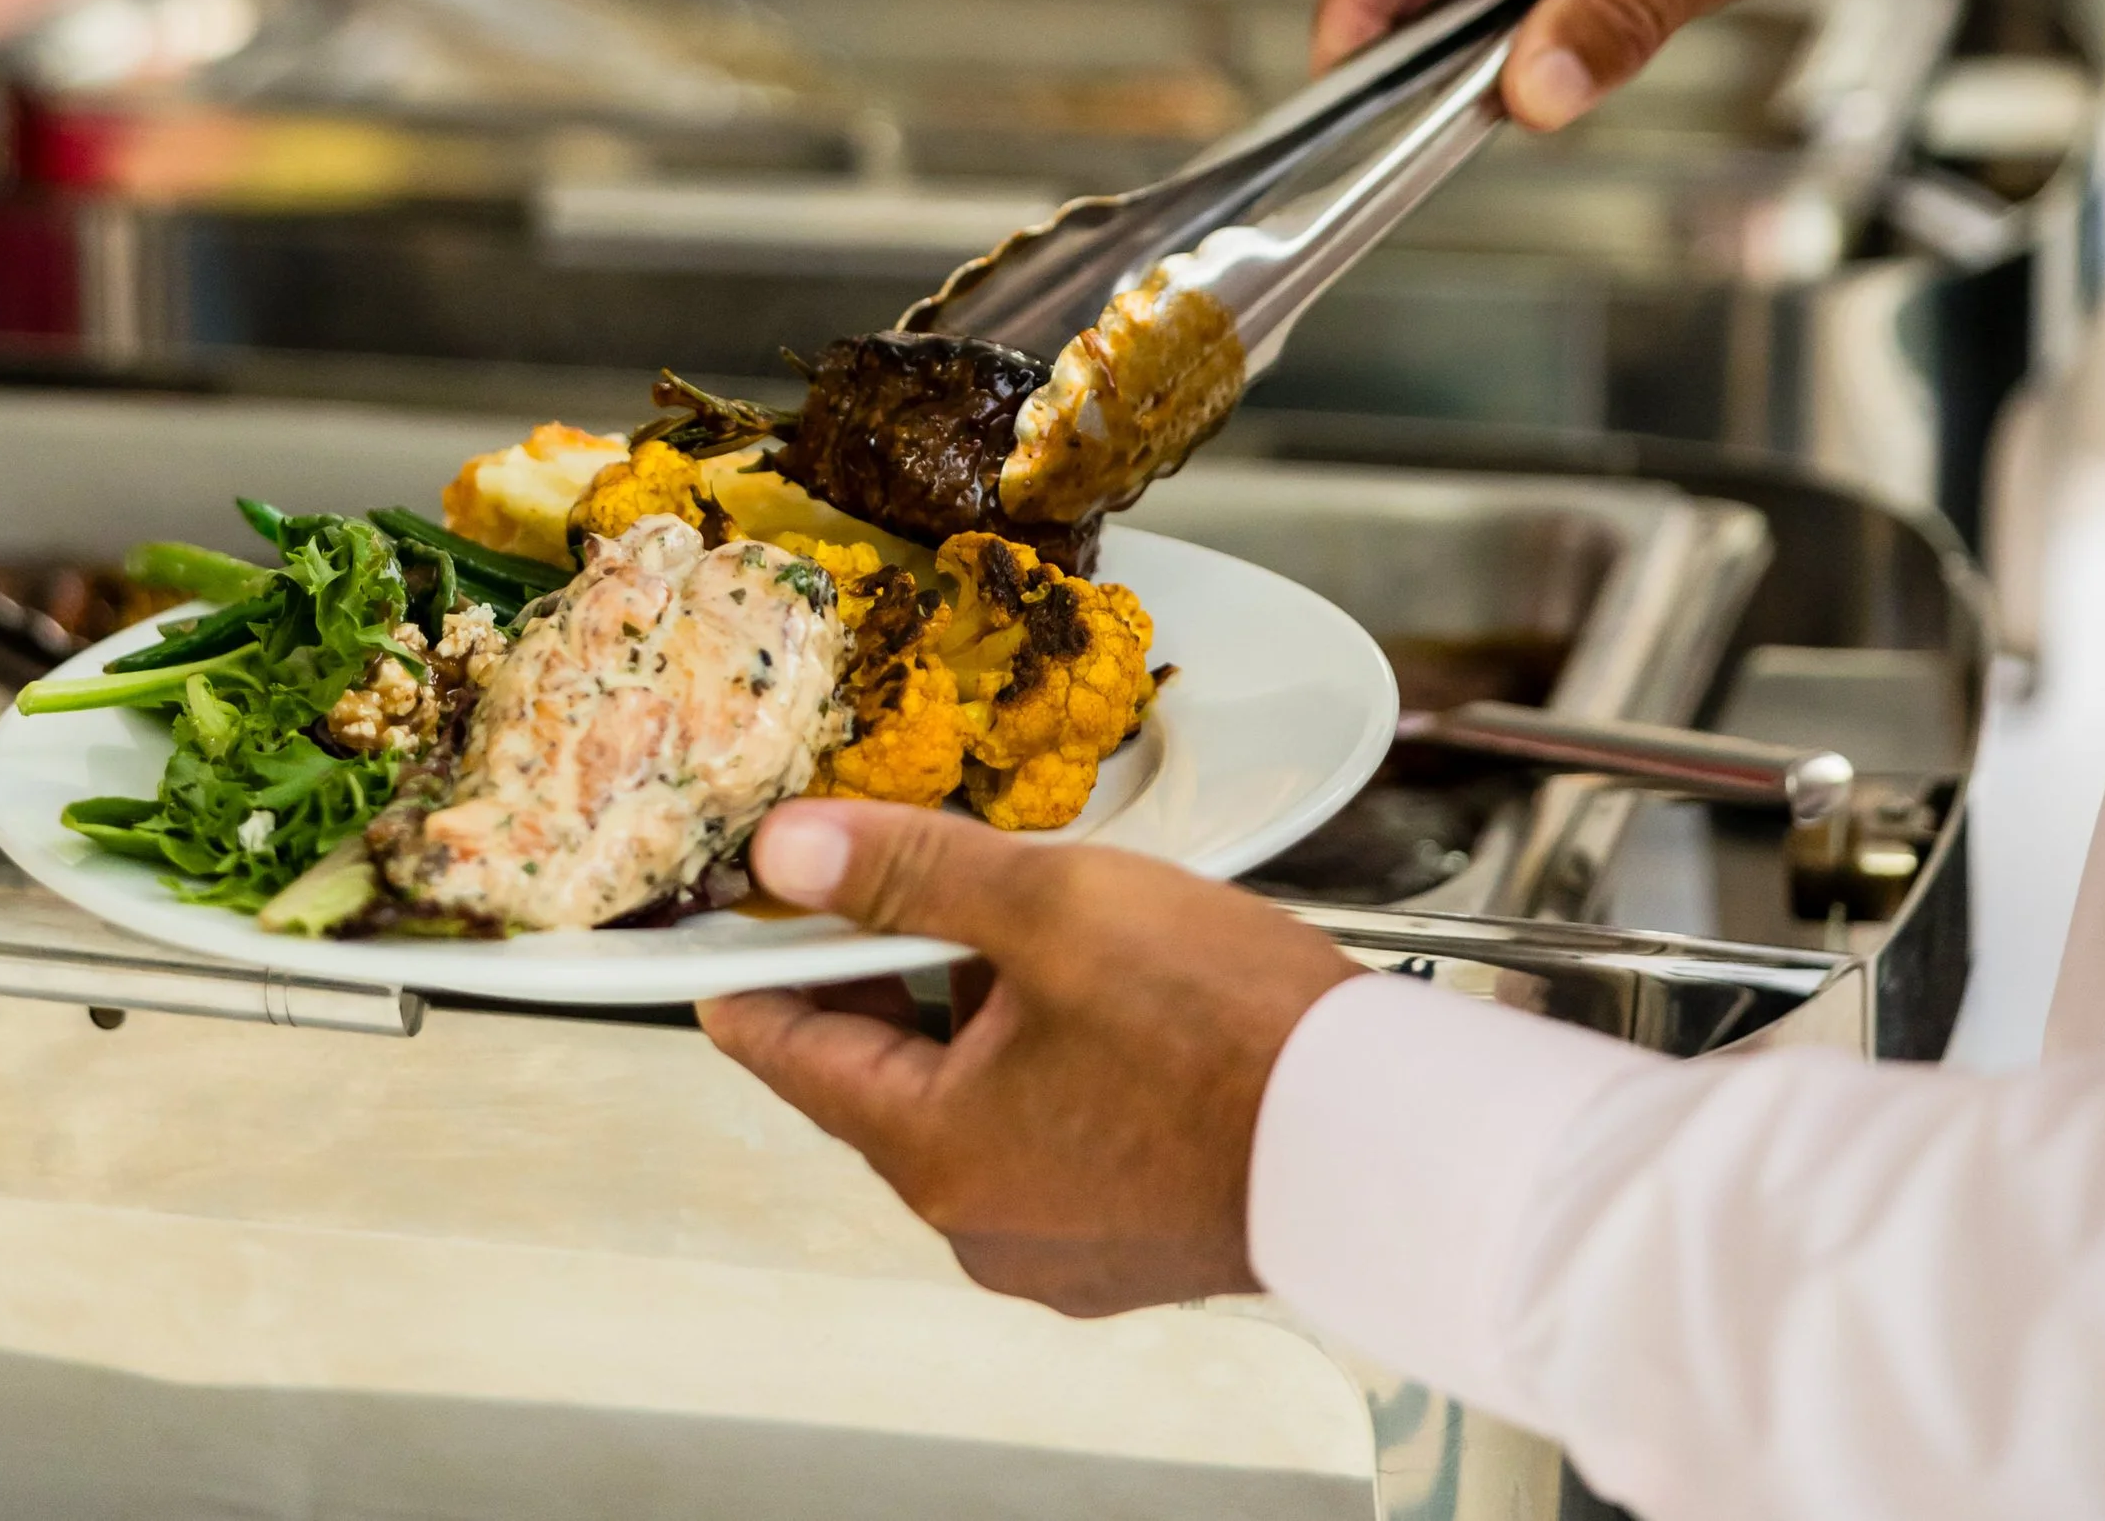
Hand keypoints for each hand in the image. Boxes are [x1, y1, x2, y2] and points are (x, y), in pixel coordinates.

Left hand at [697, 801, 1349, 1315]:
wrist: (1382, 1138)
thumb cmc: (1223, 1022)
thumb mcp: (1054, 906)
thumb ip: (909, 873)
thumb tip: (785, 854)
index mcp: (938, 1152)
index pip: (794, 1055)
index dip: (756, 974)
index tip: (721, 931)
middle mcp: (981, 1224)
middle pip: (882, 1081)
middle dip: (881, 976)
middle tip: (886, 878)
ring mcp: (1058, 1250)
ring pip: (969, 1108)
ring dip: (971, 1017)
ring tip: (1016, 920)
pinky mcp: (1128, 1247)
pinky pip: (1043, 1144)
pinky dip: (1038, 1069)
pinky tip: (1093, 999)